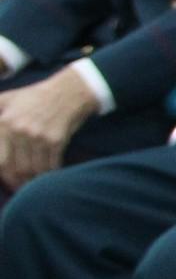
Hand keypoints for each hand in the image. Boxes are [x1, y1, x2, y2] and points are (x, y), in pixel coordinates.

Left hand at [0, 70, 100, 187]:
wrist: (67, 92)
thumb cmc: (33, 98)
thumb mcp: (5, 101)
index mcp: (2, 123)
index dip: (4, 175)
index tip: (8, 180)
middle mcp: (18, 130)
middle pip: (14, 168)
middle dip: (17, 181)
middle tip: (19, 186)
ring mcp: (37, 136)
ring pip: (32, 169)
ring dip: (33, 180)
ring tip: (32, 182)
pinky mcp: (55, 140)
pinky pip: (50, 164)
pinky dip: (49, 172)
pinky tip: (48, 173)